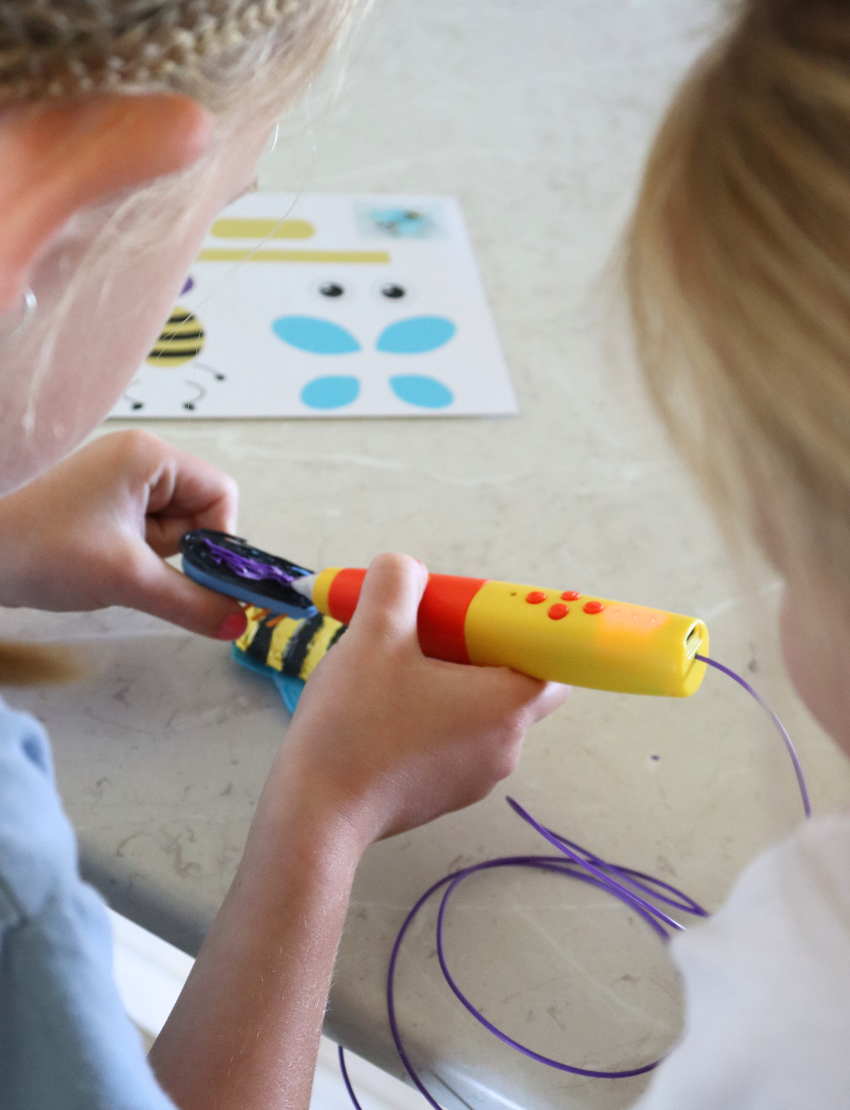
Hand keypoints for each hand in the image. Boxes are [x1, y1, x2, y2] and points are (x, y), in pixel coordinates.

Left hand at [0, 429, 246, 638]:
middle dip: (182, 549)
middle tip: (144, 567)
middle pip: (200, 510)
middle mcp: (139, 459)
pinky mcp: (105, 503)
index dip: (219, 538)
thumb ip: (193, 602)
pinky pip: (148, 531)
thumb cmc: (44, 551)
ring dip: (157, 556)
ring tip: (117, 564)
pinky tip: (108, 564)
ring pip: (175, 526)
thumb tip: (240, 623)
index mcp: (150, 456)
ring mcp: (120, 480)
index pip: (220, 494)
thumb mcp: (128, 579)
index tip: (197, 573)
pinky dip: (140, 556)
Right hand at [269, 553, 569, 844]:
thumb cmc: (356, 725)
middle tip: (426, 633)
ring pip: (477, 710)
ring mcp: (476, 777)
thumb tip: (405, 568)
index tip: (477, 617)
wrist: (316, 815)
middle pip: (511, 681)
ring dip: (447, 682)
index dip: (521, 628)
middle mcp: (506, 746)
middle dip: (474, 649)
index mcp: (507, 706)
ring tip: (392, 670)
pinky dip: (430, 716)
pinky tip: (382, 708)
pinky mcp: (444, 794)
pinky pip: (453, 739)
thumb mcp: (373, 636)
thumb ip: (395, 585)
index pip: (552, 659)